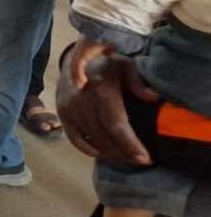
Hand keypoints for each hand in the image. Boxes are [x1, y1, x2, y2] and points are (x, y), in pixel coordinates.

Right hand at [57, 50, 159, 164]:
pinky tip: (103, 152)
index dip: (131, 146)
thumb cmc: (105, 63)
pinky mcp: (62, 113)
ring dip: (111, 152)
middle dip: (125, 153)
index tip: (146, 158)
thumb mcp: (125, 65)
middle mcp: (82, 102)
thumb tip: (153, 97)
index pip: (117, 127)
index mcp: (102, 90)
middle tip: (140, 159)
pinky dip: (89, 149)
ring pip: (92, 140)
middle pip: (106, 138)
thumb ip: (138, 81)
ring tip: (126, 156)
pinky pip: (75, 139)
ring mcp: (69, 109)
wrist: (73, 57)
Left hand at [70, 36, 115, 90]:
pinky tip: (83, 82)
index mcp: (86, 45)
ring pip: (74, 65)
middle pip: (74, 63)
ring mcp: (80, 48)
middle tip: (79, 85)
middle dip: (76, 74)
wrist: (109, 27)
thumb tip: (108, 53)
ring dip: (77, 76)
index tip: (83, 78)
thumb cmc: (110, 33)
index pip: (79, 58)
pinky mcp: (82, 51)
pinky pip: (78, 65)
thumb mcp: (109, 43)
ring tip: (80, 86)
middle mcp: (81, 46)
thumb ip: (107, 48)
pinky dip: (79, 74)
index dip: (79, 68)